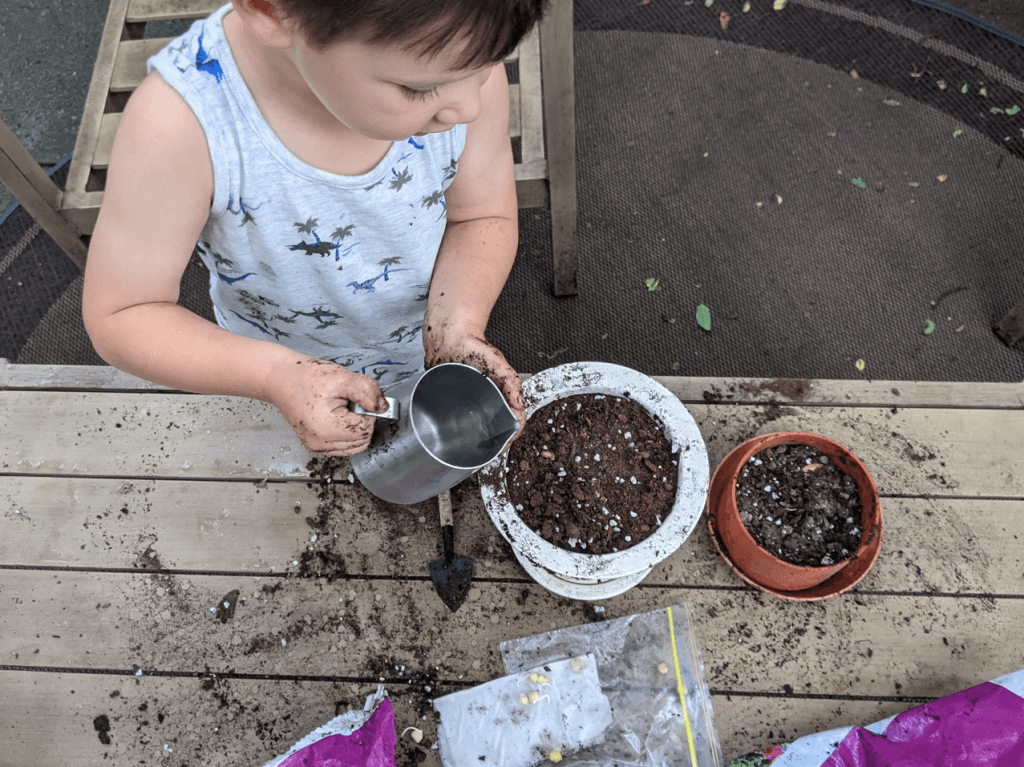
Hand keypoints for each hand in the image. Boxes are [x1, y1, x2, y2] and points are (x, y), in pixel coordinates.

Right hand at [266, 357, 387, 456]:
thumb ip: (368, 391)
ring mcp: (316, 447)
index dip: (367, 411)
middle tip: (346, 402)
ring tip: (338, 409)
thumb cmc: (307, 377)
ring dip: (354, 428)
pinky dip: (346, 434)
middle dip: (360, 420)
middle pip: (362, 440)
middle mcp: (319, 443)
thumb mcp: (342, 378)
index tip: (356, 398)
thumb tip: (383, 407)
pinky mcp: (314, 446)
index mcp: (326, 428)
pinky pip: (343, 447)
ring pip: (354, 446)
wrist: (281, 379)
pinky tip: (335, 417)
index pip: (366, 429)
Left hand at [423, 322, 525, 437]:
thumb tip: (520, 406)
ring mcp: (471, 402)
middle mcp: (488, 400)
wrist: (449, 338)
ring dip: (480, 437)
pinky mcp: (453, 402)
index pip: (514, 419)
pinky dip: (461, 429)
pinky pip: (459, 420)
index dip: (512, 434)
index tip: (505, 443)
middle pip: (498, 427)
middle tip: (491, 450)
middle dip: (497, 440)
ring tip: (476, 447)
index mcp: (503, 393)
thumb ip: (512, 383)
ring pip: (479, 426)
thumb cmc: (474, 347)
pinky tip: (459, 435)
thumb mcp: (499, 364)